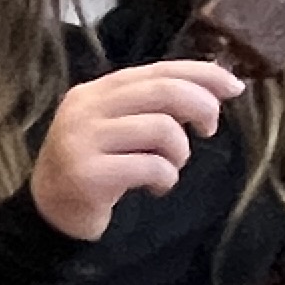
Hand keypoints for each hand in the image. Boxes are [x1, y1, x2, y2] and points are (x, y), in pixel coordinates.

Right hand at [29, 59, 239, 242]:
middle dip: (202, 107)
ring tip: (168, 167)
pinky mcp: (88, 175)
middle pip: (165, 92)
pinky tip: (155, 187)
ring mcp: (82, 141)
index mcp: (95, 91)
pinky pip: (151, 167)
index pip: (158, 70)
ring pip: (162, 130)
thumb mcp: (117, 126)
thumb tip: (215, 88)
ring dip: (179, 153)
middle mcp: (85, 109)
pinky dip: (165, 179)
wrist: (50, 213)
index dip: (203, 74)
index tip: (233, 87)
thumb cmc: (95, 166)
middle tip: (209, 130)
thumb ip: (151, 105)